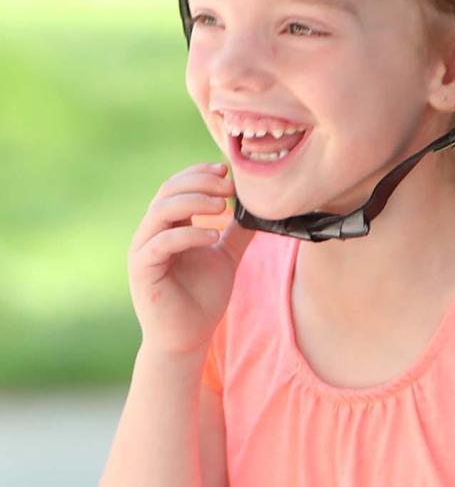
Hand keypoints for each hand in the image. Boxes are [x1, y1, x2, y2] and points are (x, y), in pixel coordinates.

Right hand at [127, 162, 253, 358]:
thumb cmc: (202, 297)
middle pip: (169, 190)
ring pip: (161, 210)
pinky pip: (161, 242)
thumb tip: (258, 206)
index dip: (200, 173)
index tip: (227, 170)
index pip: (178, 184)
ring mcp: (143, 250)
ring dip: (194, 200)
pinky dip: (188, 233)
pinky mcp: (142, 270)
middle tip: (229, 186)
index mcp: (168, 225)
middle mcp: (152, 232)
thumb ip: (235, 231)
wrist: (188, 338)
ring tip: (222, 205)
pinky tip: (213, 235)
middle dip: (200, 182)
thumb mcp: (225, 256)